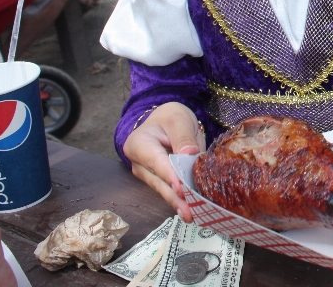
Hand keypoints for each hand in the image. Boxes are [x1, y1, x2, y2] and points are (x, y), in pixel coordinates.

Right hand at [122, 103, 204, 221]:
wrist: (165, 122)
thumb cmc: (170, 118)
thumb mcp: (178, 119)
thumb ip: (183, 136)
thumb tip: (188, 155)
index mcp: (139, 144)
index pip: (156, 162)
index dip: (169, 176)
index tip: (181, 189)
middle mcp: (139, 163)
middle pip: (159, 181)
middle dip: (175, 197)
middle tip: (190, 211)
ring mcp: (148, 175)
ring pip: (164, 189)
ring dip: (178, 202)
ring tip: (193, 214)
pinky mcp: (159, 181)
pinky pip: (170, 190)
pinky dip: (181, 199)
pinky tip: (193, 210)